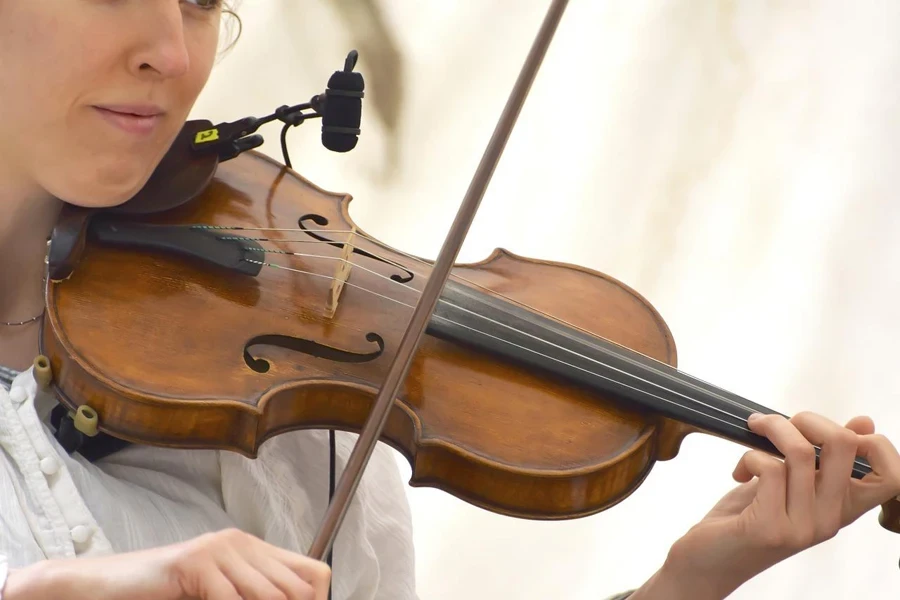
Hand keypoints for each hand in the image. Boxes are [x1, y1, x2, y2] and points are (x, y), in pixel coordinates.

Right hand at [4, 528, 330, 599]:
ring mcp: (218, 549)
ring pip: (269, 596)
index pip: (315, 575)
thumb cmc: (162, 595)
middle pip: (296, 590)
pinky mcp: (194, 562)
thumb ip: (250, 595)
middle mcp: (241, 543)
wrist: (103, 587)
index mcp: (252, 549)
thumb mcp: (218, 596)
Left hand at [654, 412, 899, 598]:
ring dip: (772, 428)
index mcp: (840, 508)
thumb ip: (820, 458)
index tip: (836, 431)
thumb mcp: (789, 484)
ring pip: (801, 451)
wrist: (707, 562)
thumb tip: (864, 422)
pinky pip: (768, 468)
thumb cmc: (746, 518)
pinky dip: (749, 456)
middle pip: (844, 446)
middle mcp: (829, 520)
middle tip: (780, 424)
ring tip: (753, 431)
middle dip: (809, 419)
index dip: (875, 444)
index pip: (892, 478)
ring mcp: (801, 527)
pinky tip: (738, 472)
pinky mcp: (769, 527)